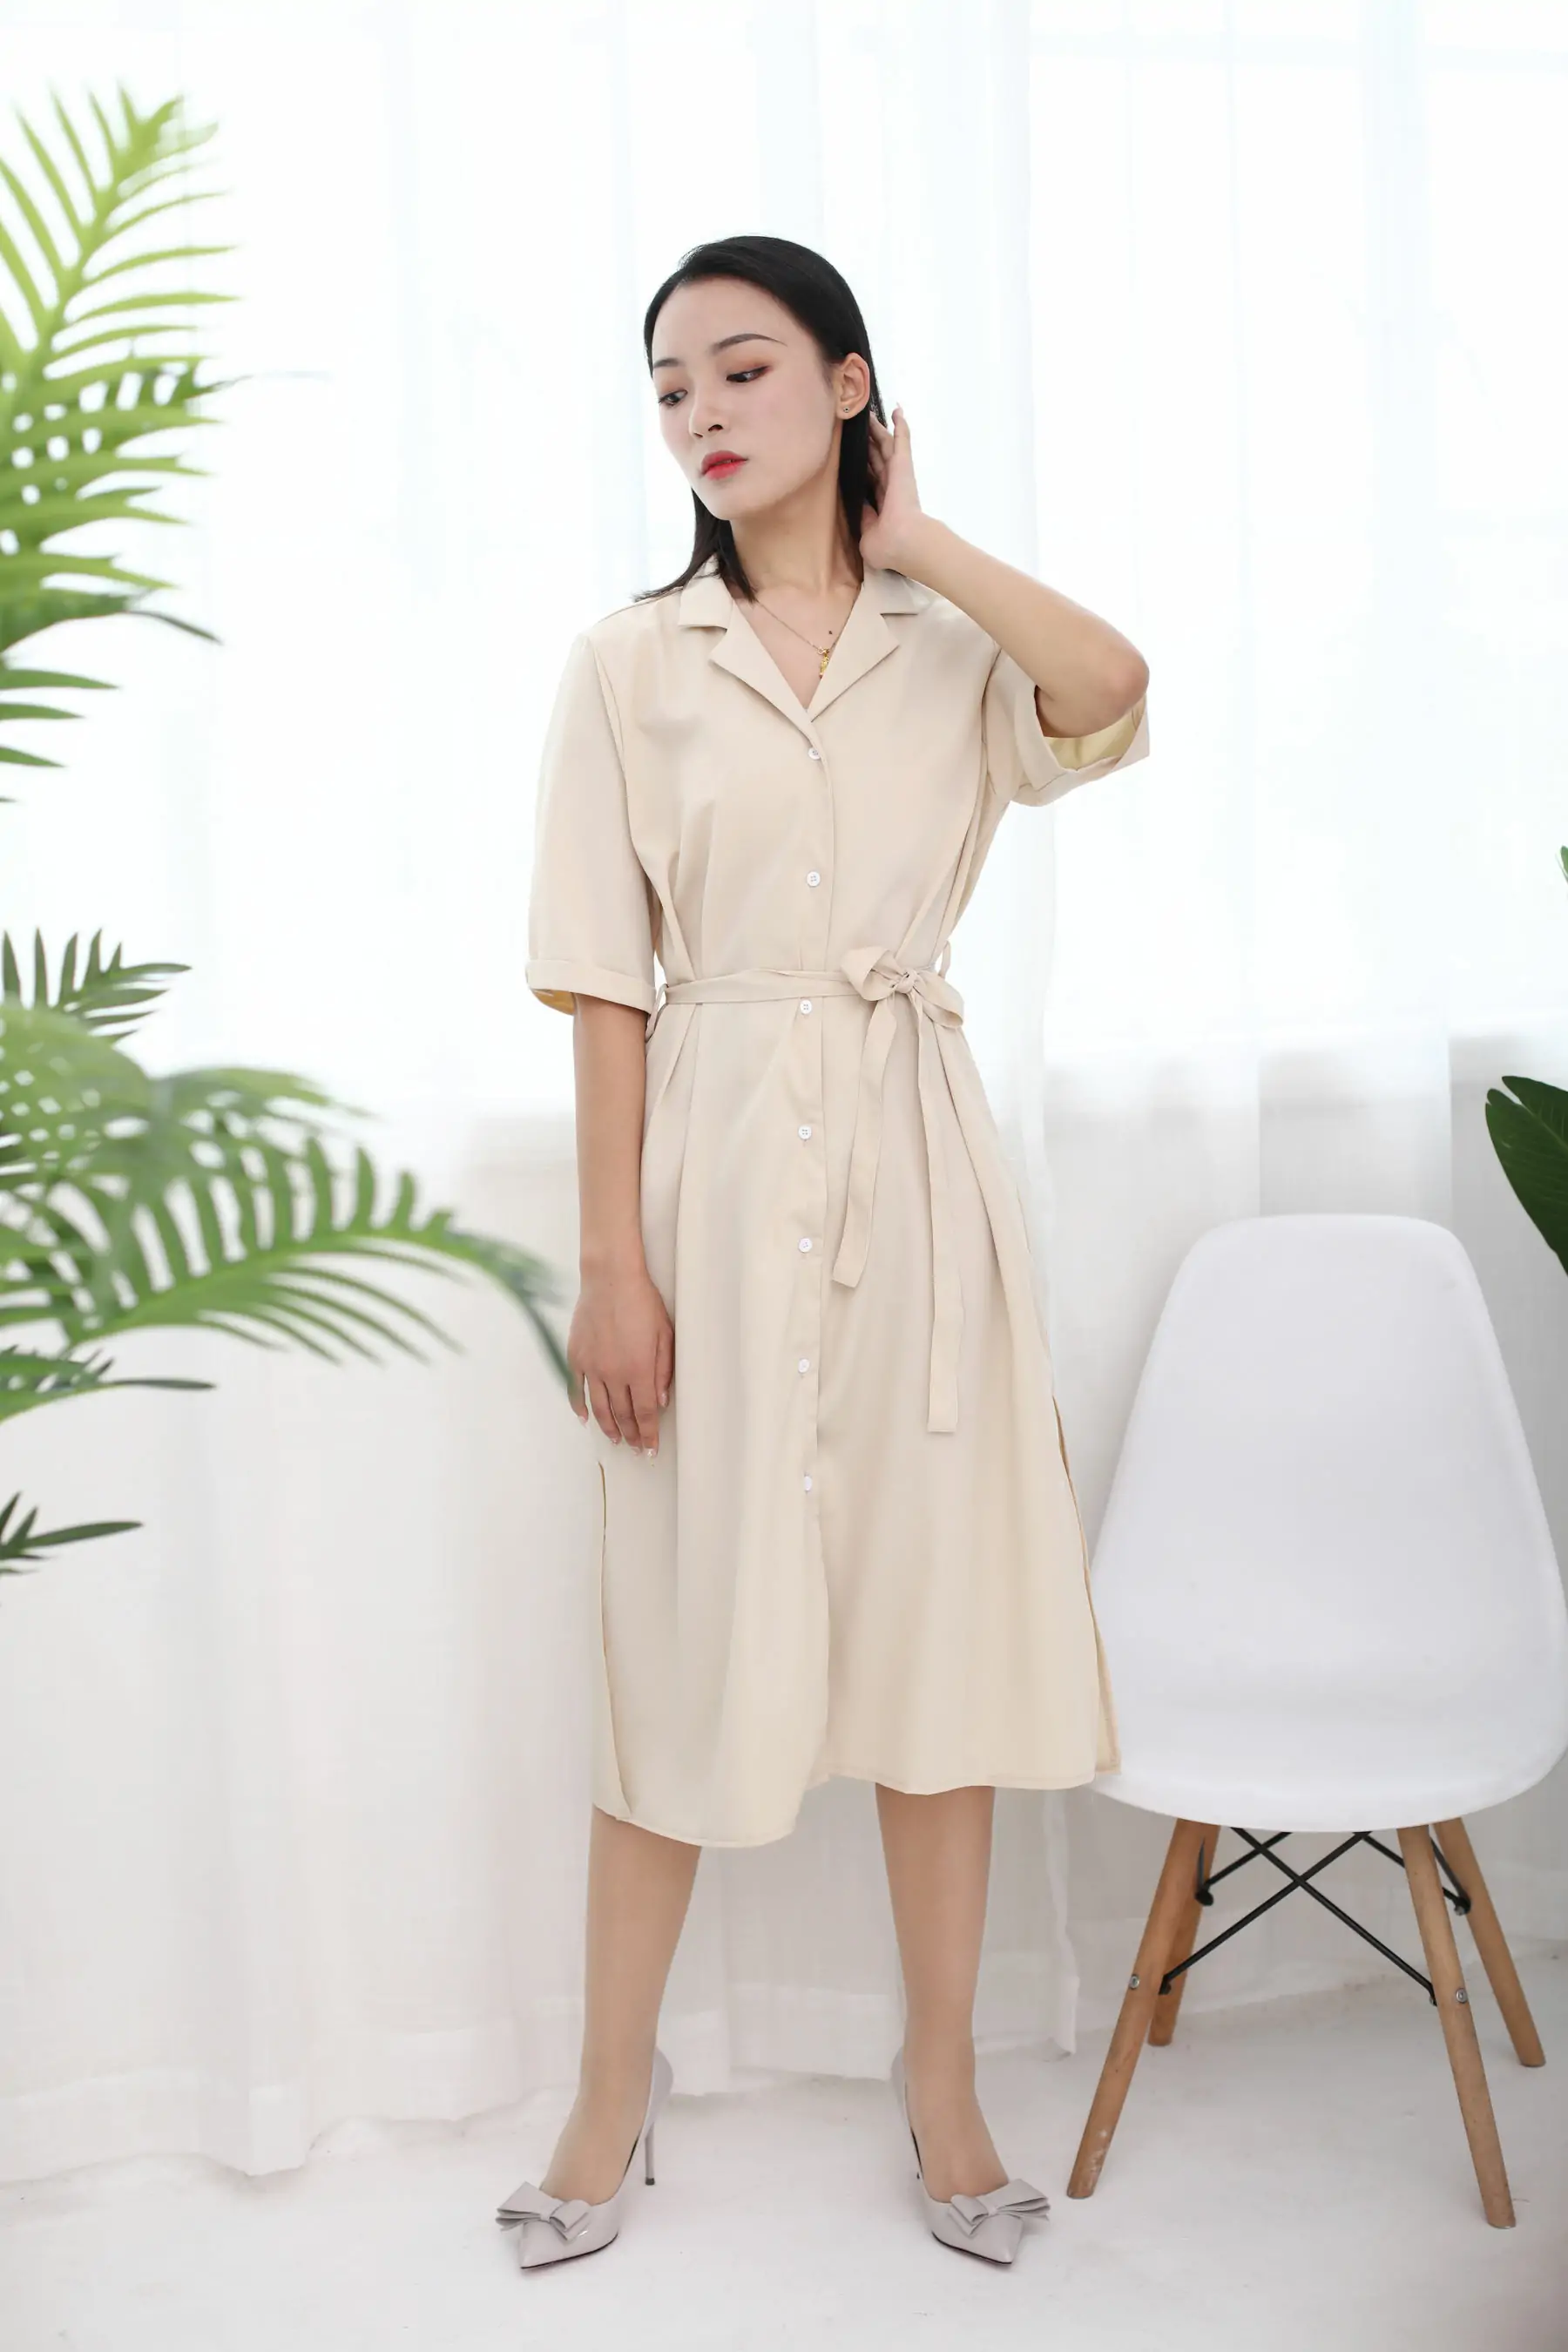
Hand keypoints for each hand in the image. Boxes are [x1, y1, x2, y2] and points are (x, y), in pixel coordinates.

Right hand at [568, 1265, 672, 1453]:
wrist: (610, 1279)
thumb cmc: (643, 1302)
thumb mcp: (665, 1335)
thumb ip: (663, 1371)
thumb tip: (660, 1401)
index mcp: (639, 1370)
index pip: (645, 1413)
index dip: (648, 1434)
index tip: (650, 1449)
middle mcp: (613, 1374)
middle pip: (622, 1414)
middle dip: (631, 1434)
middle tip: (636, 1448)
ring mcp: (591, 1366)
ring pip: (599, 1407)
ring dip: (608, 1426)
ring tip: (615, 1440)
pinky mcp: (576, 1356)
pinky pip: (575, 1388)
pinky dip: (579, 1406)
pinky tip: (584, 1419)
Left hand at [858, 404, 925, 571]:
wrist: (903, 541)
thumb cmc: (886, 545)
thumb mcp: (865, 535)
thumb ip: (861, 519)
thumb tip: (857, 505)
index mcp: (881, 505)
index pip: (869, 480)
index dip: (861, 468)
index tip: (852, 456)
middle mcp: (890, 487)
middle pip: (876, 458)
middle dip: (868, 443)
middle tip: (857, 426)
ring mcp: (897, 474)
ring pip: (885, 446)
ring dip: (879, 430)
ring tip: (869, 413)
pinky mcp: (903, 465)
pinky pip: (901, 441)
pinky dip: (901, 426)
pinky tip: (897, 410)